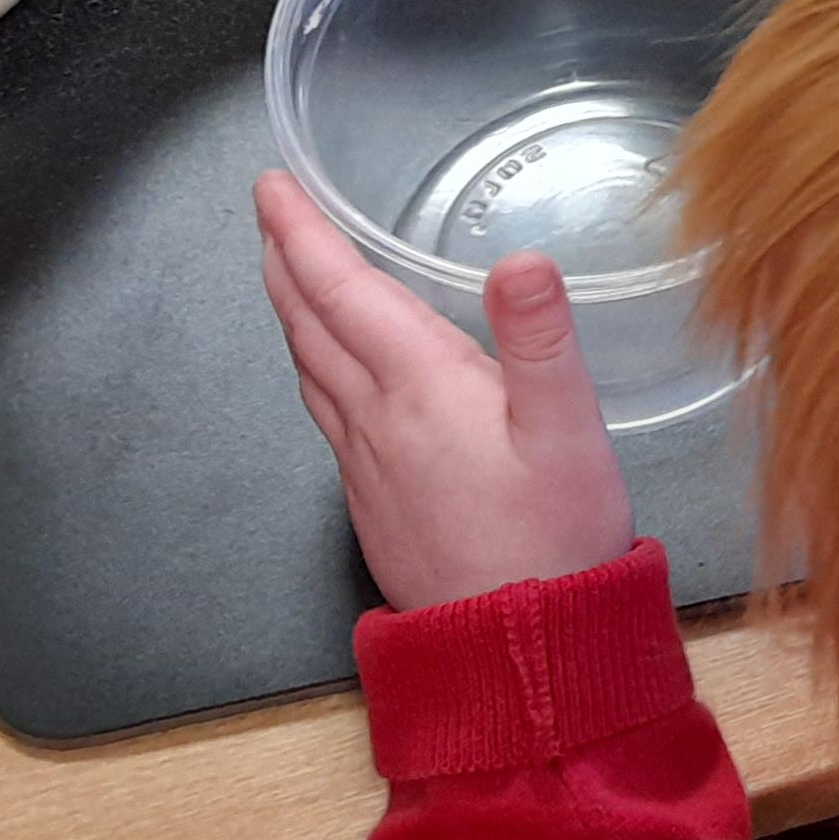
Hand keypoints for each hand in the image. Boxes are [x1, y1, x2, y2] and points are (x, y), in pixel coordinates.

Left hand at [255, 172, 633, 609]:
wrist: (516, 651)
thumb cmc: (553, 541)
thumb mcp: (569, 431)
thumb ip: (541, 340)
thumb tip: (521, 260)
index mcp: (419, 387)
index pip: (344, 291)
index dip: (303, 234)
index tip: (272, 188)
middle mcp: (376, 421)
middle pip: (311, 326)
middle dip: (285, 261)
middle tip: (268, 213)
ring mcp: (366, 466)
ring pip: (311, 370)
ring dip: (294, 312)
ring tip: (288, 274)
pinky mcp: (374, 502)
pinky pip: (327, 413)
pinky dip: (316, 365)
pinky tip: (331, 370)